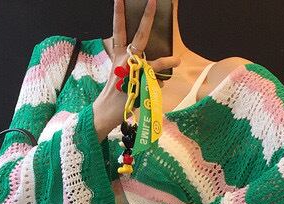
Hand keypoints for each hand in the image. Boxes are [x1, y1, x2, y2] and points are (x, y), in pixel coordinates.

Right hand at [93, 0, 179, 140]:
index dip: (119, 13)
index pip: (118, 30)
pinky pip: (155, 83)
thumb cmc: (114, 93)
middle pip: (138, 37)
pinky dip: (157, 87)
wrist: (106, 112)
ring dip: (167, 62)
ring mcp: (133, 72)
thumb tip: (155, 68)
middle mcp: (125, 60)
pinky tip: (153, 91)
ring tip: (177, 60)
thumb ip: (135, 65)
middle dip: (147, 18)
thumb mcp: (120, 74)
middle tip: (153, 1)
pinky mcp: (140, 86)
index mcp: (118, 54)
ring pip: (154, 63)